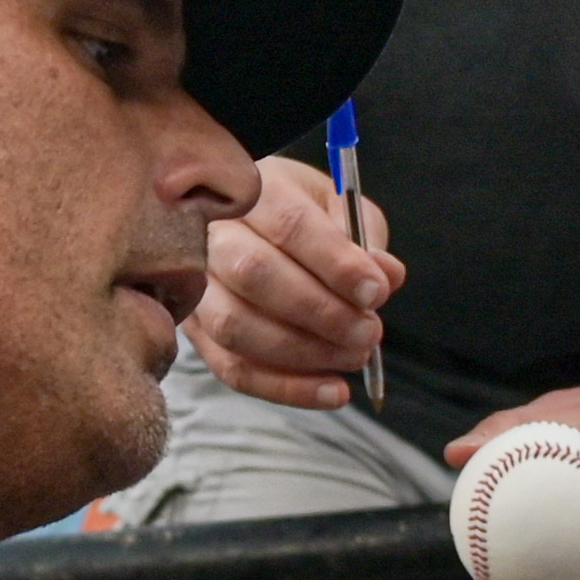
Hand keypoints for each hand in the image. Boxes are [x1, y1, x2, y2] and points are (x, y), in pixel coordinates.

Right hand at [182, 152, 400, 409]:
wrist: (248, 224)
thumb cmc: (297, 213)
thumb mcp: (337, 205)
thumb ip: (362, 237)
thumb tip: (384, 275)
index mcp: (252, 188)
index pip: (289, 225)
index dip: (335, 262)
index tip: (376, 292)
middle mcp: (209, 233)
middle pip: (254, 274)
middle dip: (321, 312)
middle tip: (369, 331)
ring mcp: (194, 284)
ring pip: (236, 326)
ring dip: (304, 353)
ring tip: (354, 354)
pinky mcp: (196, 330)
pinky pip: (231, 368)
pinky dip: (286, 388)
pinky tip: (331, 390)